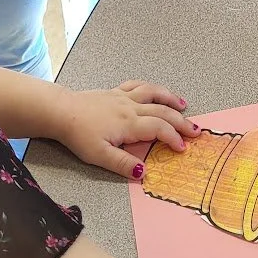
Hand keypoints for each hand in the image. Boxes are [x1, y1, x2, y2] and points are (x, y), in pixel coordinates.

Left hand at [52, 82, 197, 178]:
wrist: (62, 112)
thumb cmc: (79, 135)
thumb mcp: (99, 156)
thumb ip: (122, 164)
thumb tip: (144, 171)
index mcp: (129, 124)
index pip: (159, 129)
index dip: (174, 138)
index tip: (183, 148)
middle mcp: (131, 107)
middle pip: (162, 111)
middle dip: (181, 121)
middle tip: (196, 130)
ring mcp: (123, 97)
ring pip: (153, 93)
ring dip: (170, 98)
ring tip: (183, 105)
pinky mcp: (114, 91)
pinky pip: (137, 85)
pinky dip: (151, 88)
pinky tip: (155, 91)